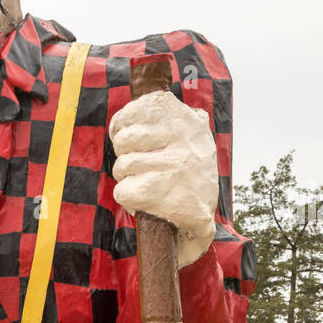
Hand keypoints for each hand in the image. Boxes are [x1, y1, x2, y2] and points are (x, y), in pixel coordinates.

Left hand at [109, 90, 217, 267]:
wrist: (200, 219)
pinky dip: (128, 198)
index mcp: (191, 122)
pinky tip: (144, 200)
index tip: (122, 131)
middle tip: (137, 164)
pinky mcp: (160, 192)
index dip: (124, 120)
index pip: (145, 106)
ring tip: (144, 182)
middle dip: (124, 154)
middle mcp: (185, 141)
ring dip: (126, 178)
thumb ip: (174, 117)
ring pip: (122, 166)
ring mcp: (174, 166)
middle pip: (126, 139)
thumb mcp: (193, 140)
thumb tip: (144, 102)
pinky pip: (122, 190)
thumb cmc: (189, 176)